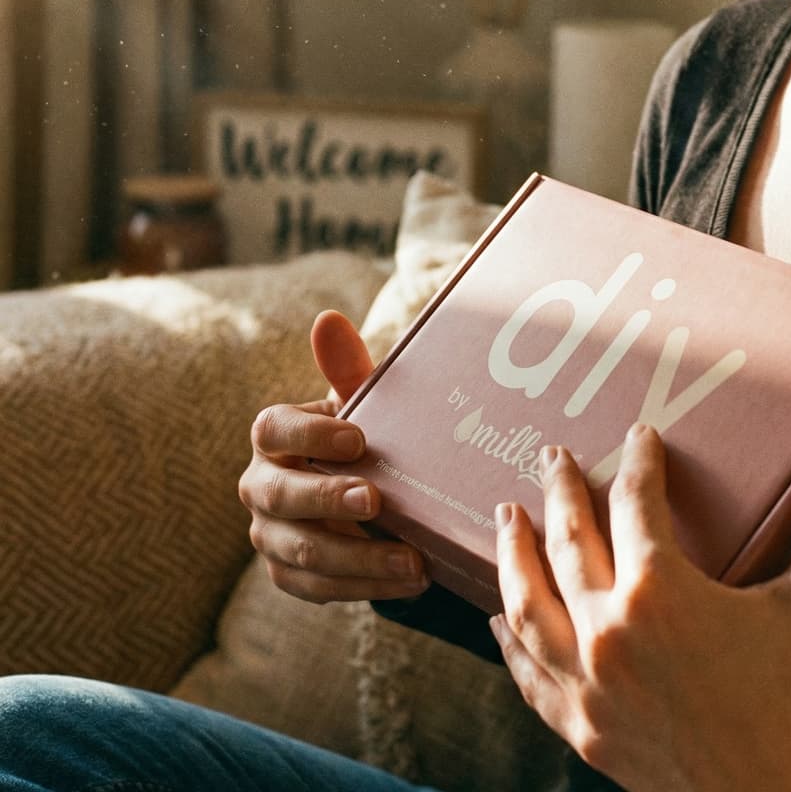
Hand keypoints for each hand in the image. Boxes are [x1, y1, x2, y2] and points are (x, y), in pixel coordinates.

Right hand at [237, 309, 427, 603]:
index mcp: (272, 436)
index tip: (359, 438)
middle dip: (328, 500)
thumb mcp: (361, 406)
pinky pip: (318, 587)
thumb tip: (328, 320)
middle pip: (280, 496)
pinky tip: (409, 581)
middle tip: (376, 501)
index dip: (311, 434)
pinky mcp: (288, 574)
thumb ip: (346, 370)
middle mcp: (260, 486)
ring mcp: (269, 535)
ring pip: (301, 551)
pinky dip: (365, 588)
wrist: (363, 494)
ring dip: (359, 560)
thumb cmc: (361, 439)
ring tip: (413, 560)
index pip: (273, 430)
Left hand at [491, 423, 790, 791]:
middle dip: (559, 491)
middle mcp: (609, 635)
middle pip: (568, 541)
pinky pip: (529, 677)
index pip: (636, 502)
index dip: (638, 461)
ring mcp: (589, 688)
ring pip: (528, 606)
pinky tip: (500, 618)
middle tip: (551, 456)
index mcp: (661, 594)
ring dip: (513, 555)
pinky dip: (510, 643)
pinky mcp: (586, 732)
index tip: (641, 437)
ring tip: (507, 516)